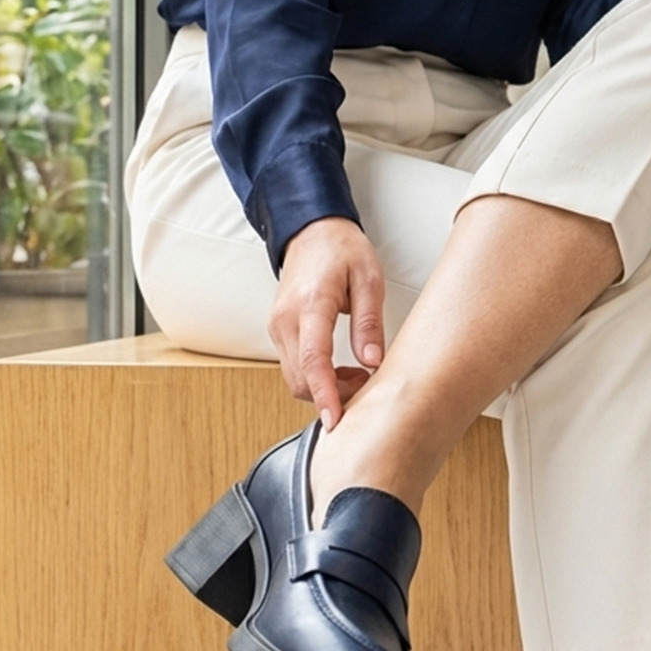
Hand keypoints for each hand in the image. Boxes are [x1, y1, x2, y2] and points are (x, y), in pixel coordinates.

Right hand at [269, 216, 385, 422]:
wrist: (311, 231)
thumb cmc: (340, 249)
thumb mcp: (368, 279)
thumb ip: (369, 322)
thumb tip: (373, 361)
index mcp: (310, 305)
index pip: (312, 359)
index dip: (325, 394)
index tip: (335, 419)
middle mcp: (286, 320)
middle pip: (300, 379)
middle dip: (331, 396)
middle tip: (366, 387)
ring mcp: (278, 327)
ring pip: (295, 378)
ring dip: (324, 388)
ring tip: (358, 375)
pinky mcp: (279, 332)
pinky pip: (294, 367)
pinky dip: (316, 378)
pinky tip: (340, 369)